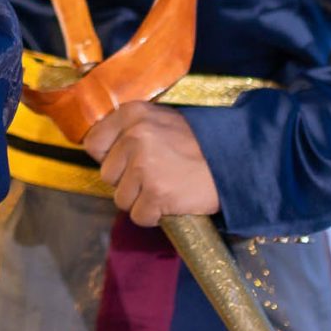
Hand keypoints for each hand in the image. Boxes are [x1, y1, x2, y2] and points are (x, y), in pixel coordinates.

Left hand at [82, 103, 219, 228]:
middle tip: (156, 176)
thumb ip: (130, 130)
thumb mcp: (160, 121)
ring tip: (166, 187)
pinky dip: (155, 216)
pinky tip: (172, 201)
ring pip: (121, 199)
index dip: (108, 158)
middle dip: (127, 182)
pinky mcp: (157, 194)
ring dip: (141, 200)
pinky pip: (139, 216)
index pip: (94, 143)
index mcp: (132, 114)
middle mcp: (135, 136)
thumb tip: (98, 150)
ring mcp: (145, 166)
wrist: (236, 161)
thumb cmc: (197, 144)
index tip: (126, 162)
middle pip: (107, 175)